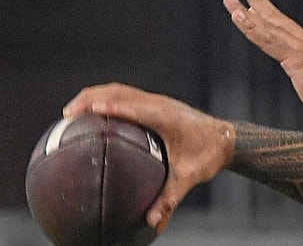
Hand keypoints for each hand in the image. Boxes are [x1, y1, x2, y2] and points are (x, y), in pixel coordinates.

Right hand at [62, 83, 234, 233]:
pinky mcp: (156, 103)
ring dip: (96, 94)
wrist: (226, 139)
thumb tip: (152, 222)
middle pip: (120, 91)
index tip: (87, 111)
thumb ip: (170, 198)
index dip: (111, 106)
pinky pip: (127, 95)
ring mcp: (158, 101)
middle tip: (67, 114)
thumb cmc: (208, 156)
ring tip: (72, 111)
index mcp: (166, 117)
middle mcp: (160, 104)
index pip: (134, 107)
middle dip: (92, 97)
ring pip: (121, 89)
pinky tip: (94, 113)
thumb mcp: (189, 178)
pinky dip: (107, 98)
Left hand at [223, 0, 302, 128]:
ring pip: (268, 25)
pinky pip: (268, 40)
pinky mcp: (296, 58)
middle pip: (276, 18)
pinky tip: (239, 17)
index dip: (269, 12)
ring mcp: (301, 49)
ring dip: (246, 10)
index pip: (285, 27)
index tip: (255, 2)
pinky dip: (252, 27)